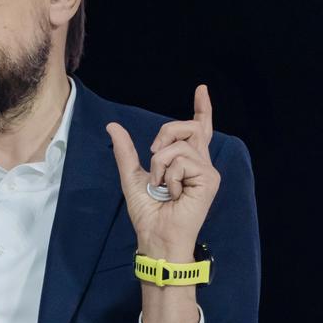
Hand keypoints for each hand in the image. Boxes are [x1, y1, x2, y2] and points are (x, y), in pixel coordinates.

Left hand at [105, 84, 219, 259]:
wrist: (154, 234)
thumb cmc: (148, 211)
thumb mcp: (132, 175)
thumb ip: (126, 151)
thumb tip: (113, 126)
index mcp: (186, 161)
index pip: (198, 128)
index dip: (203, 107)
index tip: (201, 88)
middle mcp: (200, 162)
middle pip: (188, 126)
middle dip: (165, 133)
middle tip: (152, 155)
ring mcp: (207, 170)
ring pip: (179, 145)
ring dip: (160, 164)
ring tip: (162, 186)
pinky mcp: (209, 179)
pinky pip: (182, 160)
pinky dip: (168, 175)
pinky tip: (173, 192)